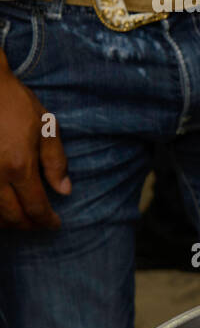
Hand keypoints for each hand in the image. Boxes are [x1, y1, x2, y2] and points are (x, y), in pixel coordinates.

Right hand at [0, 65, 69, 229]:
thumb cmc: (14, 103)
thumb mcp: (46, 128)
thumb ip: (55, 162)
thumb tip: (65, 191)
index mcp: (19, 165)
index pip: (35, 206)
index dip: (46, 220)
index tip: (55, 224)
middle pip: (11, 216)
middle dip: (28, 225)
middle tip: (39, 224)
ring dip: (6, 221)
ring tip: (20, 219)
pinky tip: (1, 208)